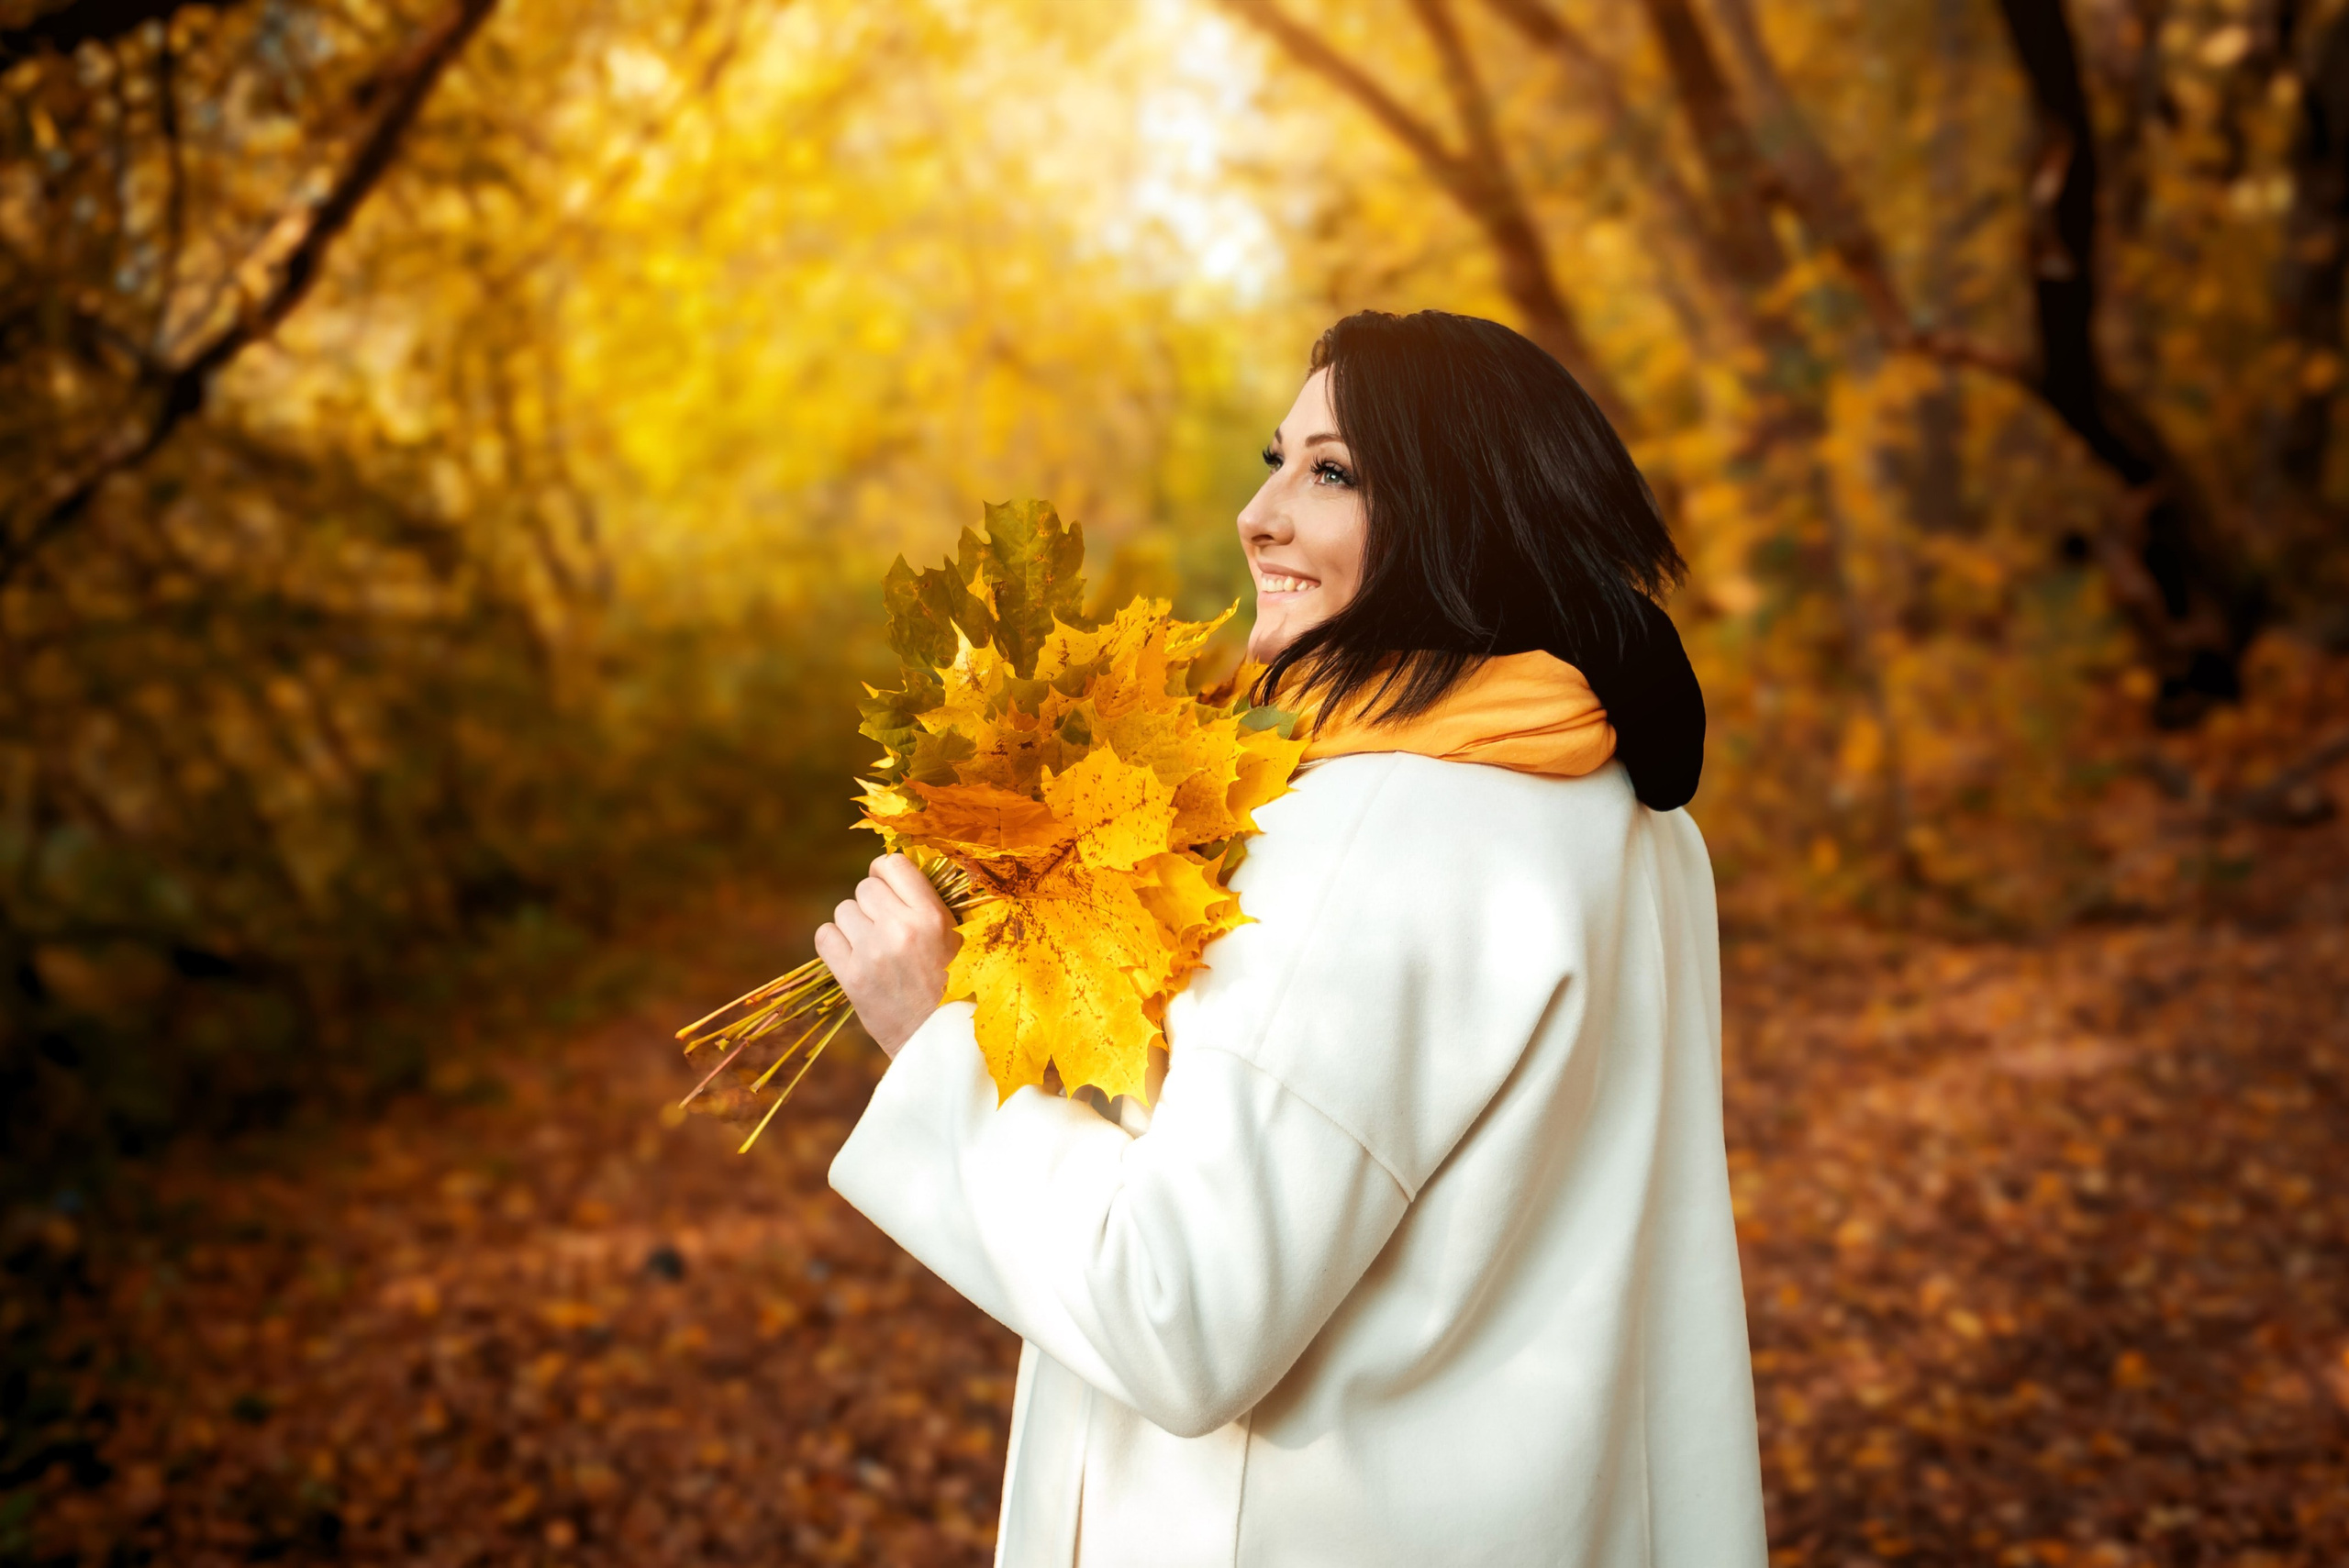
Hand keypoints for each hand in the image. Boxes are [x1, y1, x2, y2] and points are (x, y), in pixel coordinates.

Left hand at [814, 855, 961, 1057]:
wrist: (943, 1041)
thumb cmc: (956, 988)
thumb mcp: (957, 939)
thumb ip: (929, 905)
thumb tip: (895, 872)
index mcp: (932, 916)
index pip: (893, 864)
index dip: (886, 872)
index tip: (889, 887)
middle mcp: (900, 928)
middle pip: (865, 887)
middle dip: (872, 902)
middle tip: (884, 924)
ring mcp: (873, 953)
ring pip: (843, 910)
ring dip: (854, 923)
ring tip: (872, 944)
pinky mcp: (852, 978)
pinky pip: (825, 937)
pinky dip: (834, 942)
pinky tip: (852, 954)